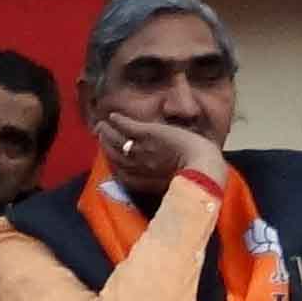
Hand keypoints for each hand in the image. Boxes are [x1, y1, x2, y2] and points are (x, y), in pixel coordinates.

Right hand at [94, 110, 230, 197]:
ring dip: (107, 131)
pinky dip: (118, 121)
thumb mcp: (173, 184)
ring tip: (102, 124)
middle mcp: (139, 165)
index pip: (121, 173)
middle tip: (99, 134)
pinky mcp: (148, 133)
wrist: (202, 166)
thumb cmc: (196, 177)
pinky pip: (127, 127)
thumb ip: (162, 183)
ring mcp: (142, 149)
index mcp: (144, 180)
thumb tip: (160, 181)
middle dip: (105, 144)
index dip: (113, 163)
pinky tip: (113, 115)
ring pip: (116, 140)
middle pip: (114, 154)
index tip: (109, 155)